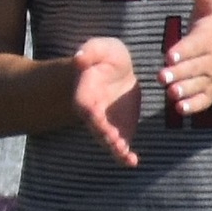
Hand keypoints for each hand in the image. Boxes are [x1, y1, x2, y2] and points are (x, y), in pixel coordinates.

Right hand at [70, 35, 139, 166]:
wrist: (118, 71)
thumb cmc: (106, 57)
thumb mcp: (100, 48)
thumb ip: (90, 52)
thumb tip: (79, 58)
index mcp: (85, 92)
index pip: (84, 104)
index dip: (90, 112)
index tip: (96, 118)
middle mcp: (93, 112)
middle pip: (95, 126)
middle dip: (104, 134)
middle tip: (115, 141)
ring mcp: (106, 124)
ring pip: (107, 139)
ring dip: (115, 147)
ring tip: (124, 154)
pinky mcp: (120, 130)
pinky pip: (120, 145)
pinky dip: (124, 156)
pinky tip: (132, 162)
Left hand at [161, 0, 211, 116]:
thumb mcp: (209, 11)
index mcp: (207, 40)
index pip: (194, 46)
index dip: (183, 51)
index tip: (169, 55)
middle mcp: (209, 61)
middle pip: (194, 68)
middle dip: (178, 73)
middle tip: (161, 76)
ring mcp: (210, 79)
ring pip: (197, 86)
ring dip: (184, 90)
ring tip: (170, 93)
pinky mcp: (209, 93)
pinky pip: (203, 101)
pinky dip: (193, 106)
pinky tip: (179, 110)